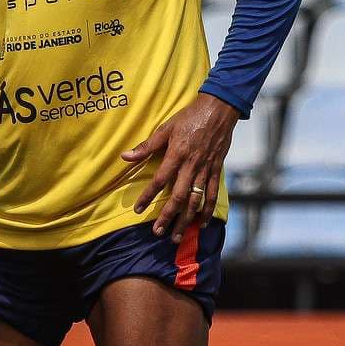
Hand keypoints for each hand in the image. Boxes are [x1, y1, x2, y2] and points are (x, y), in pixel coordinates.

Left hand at [121, 93, 235, 244]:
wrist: (219, 110)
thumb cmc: (189, 117)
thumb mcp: (165, 128)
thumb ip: (147, 146)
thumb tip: (125, 156)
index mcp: (177, 155)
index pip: (159, 180)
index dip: (148, 196)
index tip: (138, 209)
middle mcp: (191, 166)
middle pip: (179, 197)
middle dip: (168, 217)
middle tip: (158, 232)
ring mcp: (205, 170)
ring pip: (195, 200)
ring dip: (186, 220)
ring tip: (177, 235)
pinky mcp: (216, 170)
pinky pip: (212, 194)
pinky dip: (207, 210)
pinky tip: (200, 223)